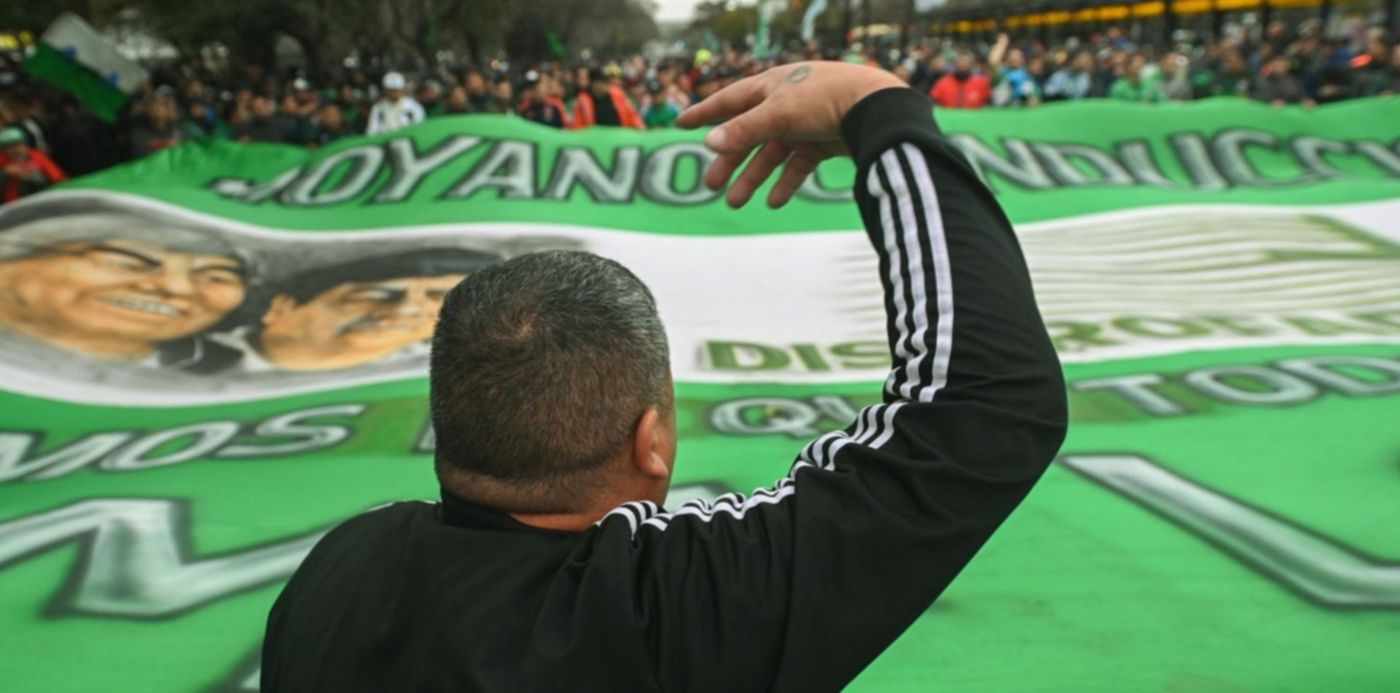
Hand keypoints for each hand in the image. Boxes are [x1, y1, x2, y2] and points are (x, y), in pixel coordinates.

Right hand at [677, 61, 904, 208]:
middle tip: (711, 185)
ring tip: (734, 202)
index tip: (682, 124)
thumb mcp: (779, 113)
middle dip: (730, 160)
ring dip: (753, 178)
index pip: (729, 101)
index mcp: (770, 87)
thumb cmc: (825, 100)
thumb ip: (744, 129)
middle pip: (749, 135)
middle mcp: (785, 104)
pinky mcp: (824, 142)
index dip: (705, 113)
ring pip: (772, 154)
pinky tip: (774, 202)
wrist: (877, 108)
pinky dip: (785, 183)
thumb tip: (710, 143)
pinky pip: (798, 165)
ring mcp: (805, 124)